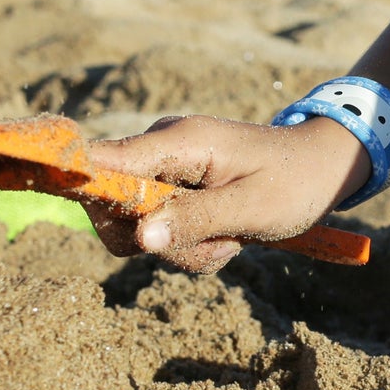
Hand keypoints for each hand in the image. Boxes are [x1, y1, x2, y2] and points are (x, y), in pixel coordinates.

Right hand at [84, 114, 368, 272]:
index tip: (67, 204)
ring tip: (229, 239)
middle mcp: (162, 148)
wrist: (322, 168)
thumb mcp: (252, 209)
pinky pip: (159, 230)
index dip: (76, 181)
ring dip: (181, 247)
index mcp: (178, 141)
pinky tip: (226, 237)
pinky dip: (190, 245)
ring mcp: (165, 168)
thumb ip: (195, 220)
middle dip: (157, 240)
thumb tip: (140, 237)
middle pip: (112, 206)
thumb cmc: (294, 182)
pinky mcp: (174, 188)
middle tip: (213, 244)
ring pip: (138, 227)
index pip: (102, 159)